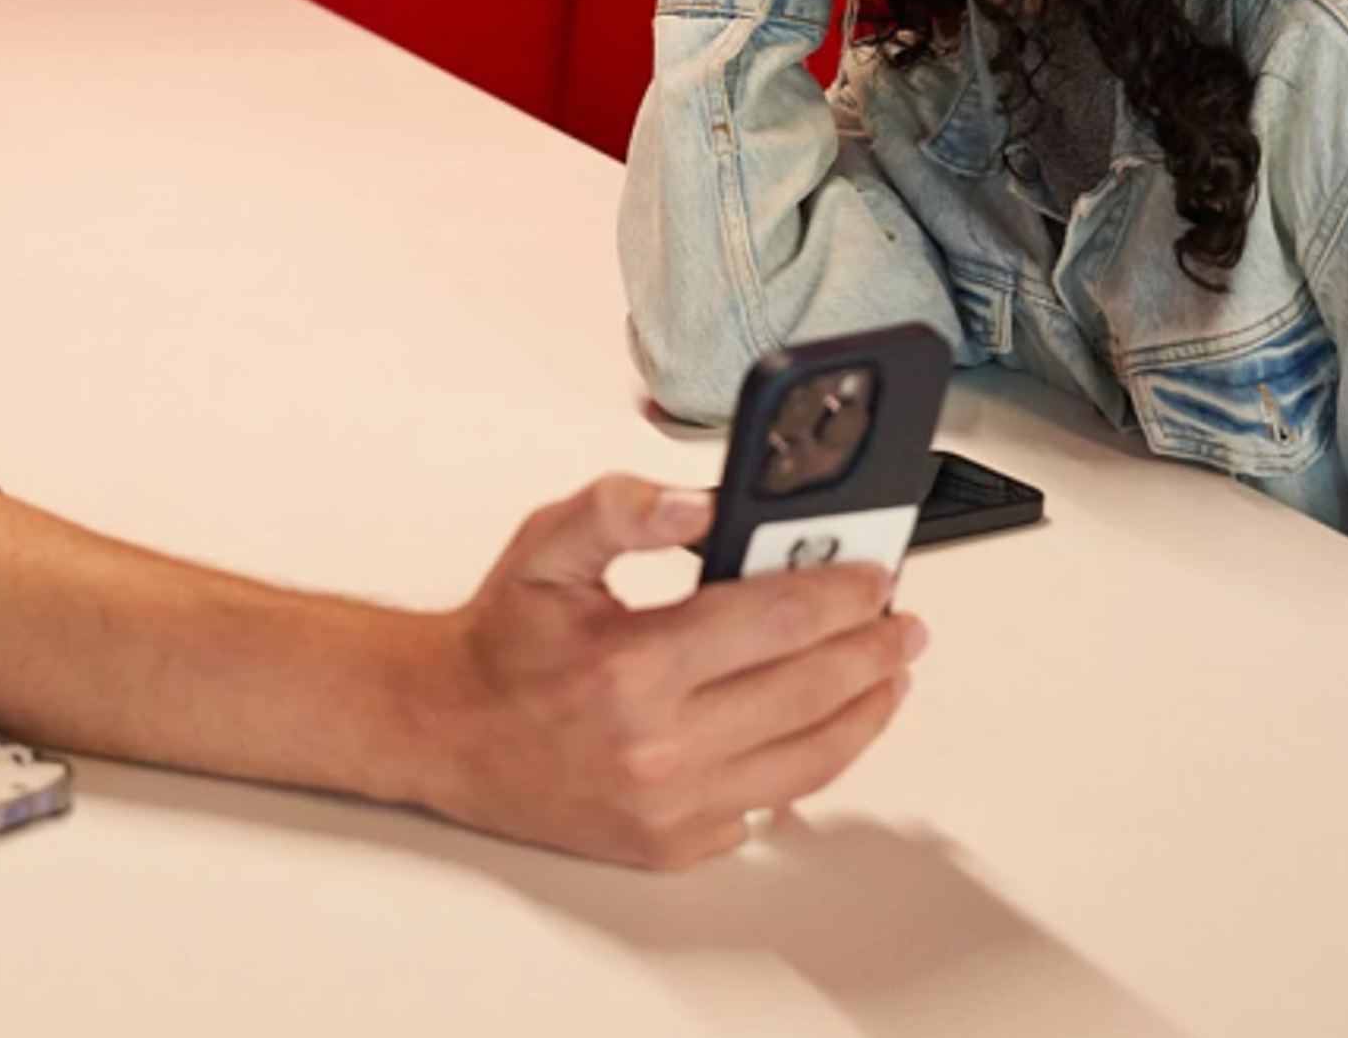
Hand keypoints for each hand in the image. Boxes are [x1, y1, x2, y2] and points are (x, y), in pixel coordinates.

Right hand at [408, 476, 921, 868]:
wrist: (445, 734)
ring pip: (810, 761)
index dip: (841, 593)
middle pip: (810, 692)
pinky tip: (821, 730)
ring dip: (865, 713)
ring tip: (886, 677)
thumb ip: (623, 508)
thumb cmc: (503, 644)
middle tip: (901, 625)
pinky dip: (807, 766)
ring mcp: (671, 806)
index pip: (777, 620)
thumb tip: (703, 503)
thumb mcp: (548, 546)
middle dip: (874, 651)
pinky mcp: (673, 843)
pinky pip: (768, 806)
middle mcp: (658, 746)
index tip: (873, 577)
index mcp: (634, 666)